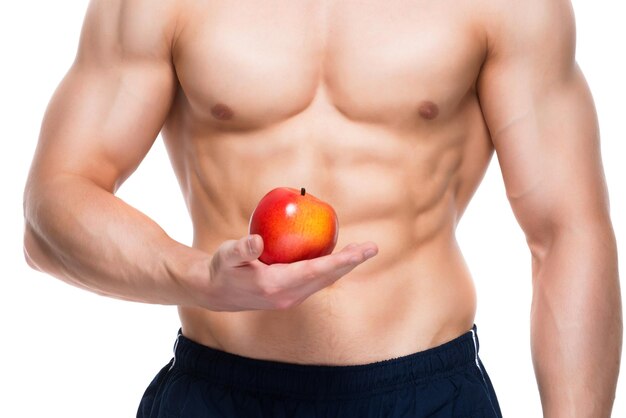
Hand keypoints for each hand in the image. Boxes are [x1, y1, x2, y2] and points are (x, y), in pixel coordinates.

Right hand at [200, 234, 377, 311]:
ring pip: (324, 280)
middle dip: (350, 263)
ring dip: (345, 266)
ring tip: (363, 250)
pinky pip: (317, 279)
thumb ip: (241, 249)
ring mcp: (291, 297)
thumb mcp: (226, 256)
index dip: (338, 262)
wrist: (217, 293)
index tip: (358, 253)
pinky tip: (340, 255)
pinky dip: (331, 267)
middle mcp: (289, 295)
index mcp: (276, 286)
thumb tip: (257, 240)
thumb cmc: (222, 269)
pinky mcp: (291, 294)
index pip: (314, 272)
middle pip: (326, 278)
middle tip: (372, 247)